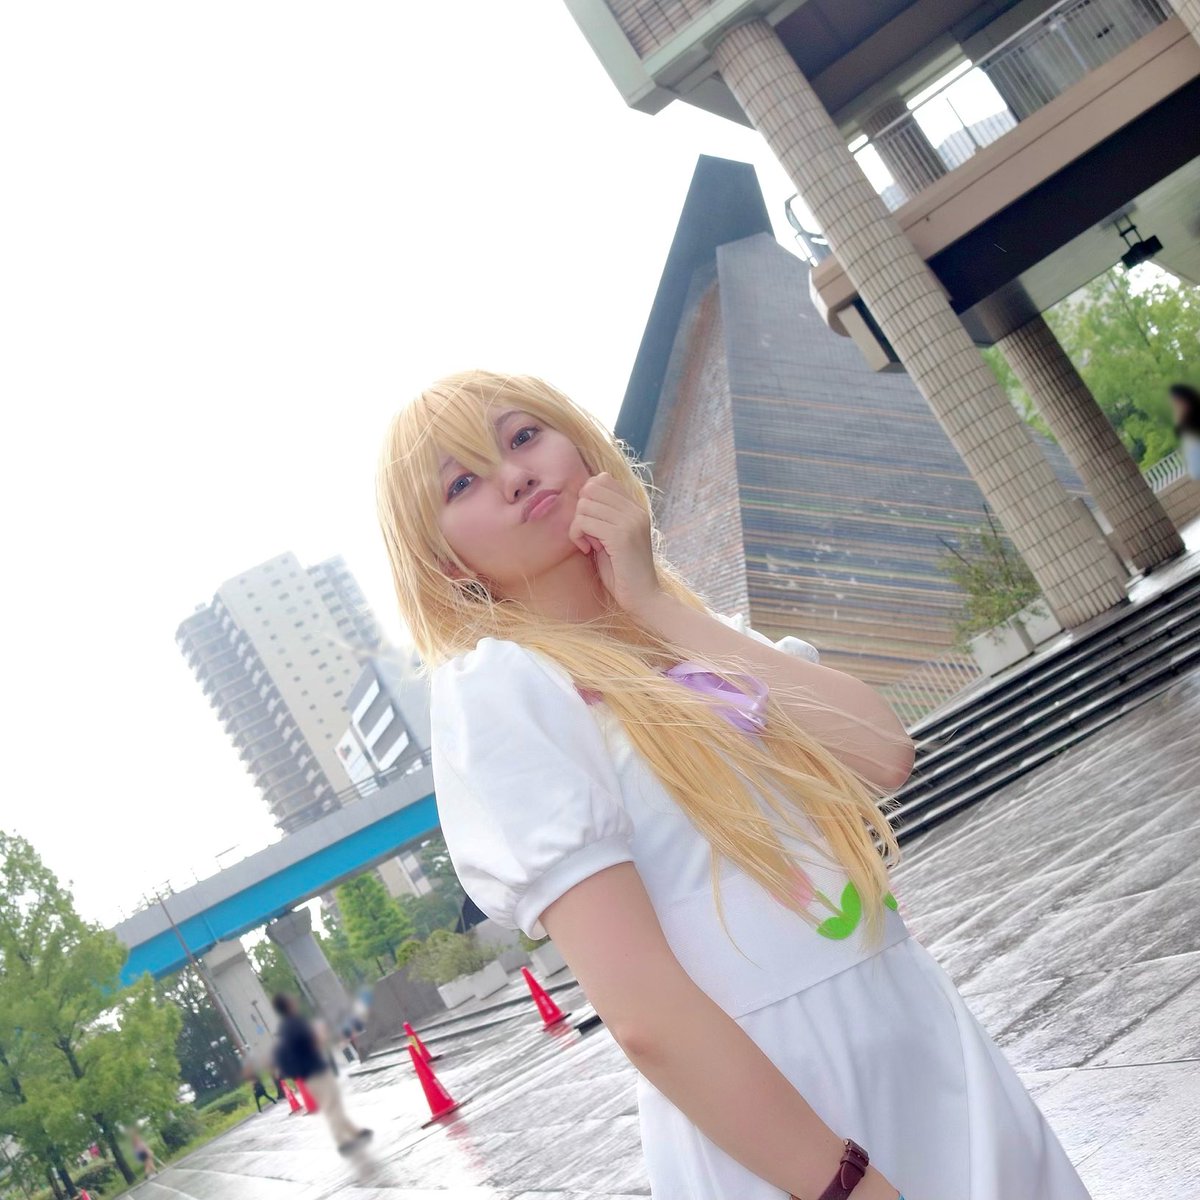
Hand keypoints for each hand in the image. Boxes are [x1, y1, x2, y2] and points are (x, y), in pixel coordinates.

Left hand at [568, 471, 662, 614]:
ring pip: (584, 505)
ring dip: (578, 527)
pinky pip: (583, 522)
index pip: (602, 479)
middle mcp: (635, 510)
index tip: (592, 523)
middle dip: (581, 511)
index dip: (588, 498)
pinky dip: (578, 536)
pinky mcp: (620, 536)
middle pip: (590, 488)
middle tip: (588, 534)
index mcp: (636, 508)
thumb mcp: (613, 537)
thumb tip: (580, 495)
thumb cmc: (623, 572)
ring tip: (590, 544)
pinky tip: (589, 550)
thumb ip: (603, 516)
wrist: (644, 598)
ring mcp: (629, 521)